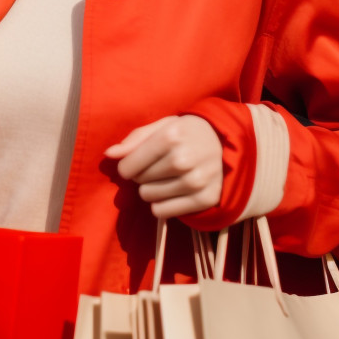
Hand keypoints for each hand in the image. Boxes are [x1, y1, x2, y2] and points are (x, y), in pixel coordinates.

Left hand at [104, 115, 222, 218]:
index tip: (136, 162)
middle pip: (139, 181)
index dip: (127, 166)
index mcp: (171, 136)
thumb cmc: (189, 133)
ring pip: (149, 197)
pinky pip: (163, 212)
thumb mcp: (164, 125)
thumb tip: (109, 154)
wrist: (228, 144)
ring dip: (152, 190)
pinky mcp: (204, 199)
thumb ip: (135, 138)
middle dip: (143, 176)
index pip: (129, 165)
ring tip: (166, 178)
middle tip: (159, 167)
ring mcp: (195, 181)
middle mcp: (183, 159)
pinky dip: (163, 204)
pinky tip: (173, 192)